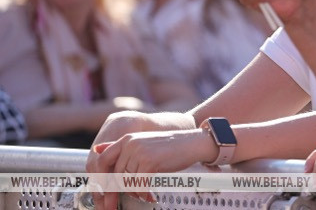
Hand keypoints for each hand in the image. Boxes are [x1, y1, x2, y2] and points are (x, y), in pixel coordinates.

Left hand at [92, 129, 214, 205]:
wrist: (193, 142)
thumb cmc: (169, 146)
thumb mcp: (143, 143)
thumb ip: (121, 147)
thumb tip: (97, 150)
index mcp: (126, 139)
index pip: (104, 160)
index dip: (102, 178)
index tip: (104, 192)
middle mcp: (130, 143)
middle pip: (115, 174)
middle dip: (118, 192)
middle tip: (120, 202)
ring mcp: (139, 152)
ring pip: (127, 181)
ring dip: (134, 193)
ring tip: (143, 196)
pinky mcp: (149, 162)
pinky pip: (139, 184)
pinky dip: (144, 194)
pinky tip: (150, 196)